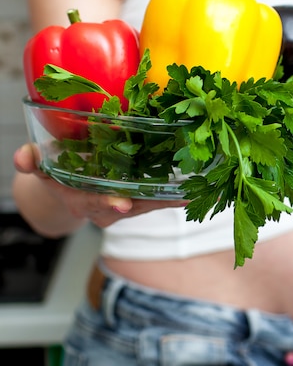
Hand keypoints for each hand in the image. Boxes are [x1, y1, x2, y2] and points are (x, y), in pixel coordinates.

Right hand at [13, 143, 187, 230]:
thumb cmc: (56, 174)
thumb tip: (21, 157)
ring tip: (195, 192)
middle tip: (177, 198)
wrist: (67, 189)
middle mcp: (105, 208)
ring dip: (171, 200)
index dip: (107, 204)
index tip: (120, 204)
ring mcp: (124, 205)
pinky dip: (174, 195)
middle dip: (150, 203)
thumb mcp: (40, 167)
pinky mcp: (138, 199)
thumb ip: (31, 161)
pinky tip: (197, 188)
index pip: (94, 204)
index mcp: (81, 200)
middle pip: (130, 207)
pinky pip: (156, 199)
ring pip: (148, 204)